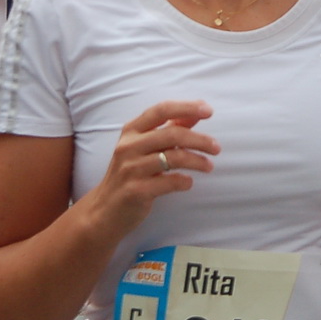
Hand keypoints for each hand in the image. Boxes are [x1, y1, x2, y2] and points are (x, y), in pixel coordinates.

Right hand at [80, 101, 217, 237]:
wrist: (103, 211)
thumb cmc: (130, 174)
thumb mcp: (144, 147)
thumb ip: (169, 129)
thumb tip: (197, 112)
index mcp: (131, 131)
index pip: (161, 110)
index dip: (186, 108)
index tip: (208, 111)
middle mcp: (128, 147)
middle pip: (172, 135)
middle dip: (200, 140)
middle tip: (217, 147)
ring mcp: (130, 169)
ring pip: (173, 158)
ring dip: (197, 161)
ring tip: (209, 166)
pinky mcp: (135, 191)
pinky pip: (168, 182)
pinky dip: (183, 181)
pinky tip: (188, 182)